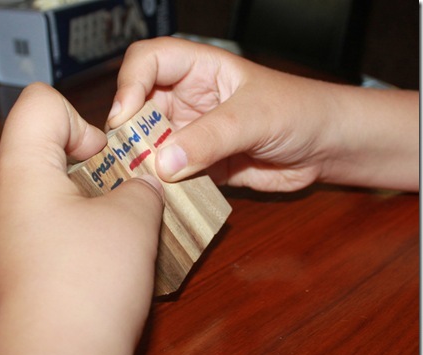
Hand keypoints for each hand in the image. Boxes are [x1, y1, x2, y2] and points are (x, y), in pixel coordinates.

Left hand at [0, 83, 163, 354]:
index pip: (40, 104)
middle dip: (94, 169)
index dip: (82, 119)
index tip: (108, 158)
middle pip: (45, 152)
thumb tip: (140, 187)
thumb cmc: (86, 286)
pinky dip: (75, 237)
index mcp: (20, 172)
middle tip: (126, 196)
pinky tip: (102, 267)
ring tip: (121, 235)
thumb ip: (142, 187)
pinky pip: (43, 234)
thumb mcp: (133, 221)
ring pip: (48, 197)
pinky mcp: (9, 274)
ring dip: (89, 206)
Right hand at [107, 37, 417, 191]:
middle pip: (140, 108)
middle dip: (130, 132)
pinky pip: (172, 175)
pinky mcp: (200, 166)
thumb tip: (164, 163)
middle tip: (125, 159)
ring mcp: (192, 134)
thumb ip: (210, 138)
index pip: (149, 60)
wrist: (326, 148)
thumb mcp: (255, 116)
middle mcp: (188, 100)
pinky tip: (160, 196)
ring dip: (143, 163)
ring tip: (138, 181)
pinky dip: (163, 186)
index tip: (125, 115)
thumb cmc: (300, 111)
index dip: (130, 82)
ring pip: (151, 145)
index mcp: (199, 69)